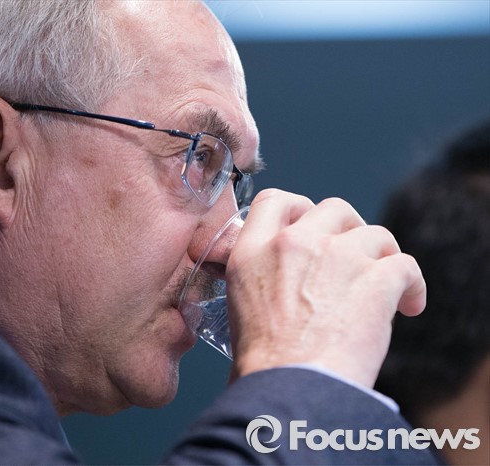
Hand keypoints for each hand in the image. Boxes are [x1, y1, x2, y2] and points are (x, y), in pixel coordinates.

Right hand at [226, 189, 425, 387]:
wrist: (291, 389)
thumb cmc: (264, 366)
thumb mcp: (239, 309)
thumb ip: (260, 283)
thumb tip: (279, 293)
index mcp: (252, 252)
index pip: (274, 201)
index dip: (297, 207)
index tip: (310, 223)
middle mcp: (293, 244)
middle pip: (332, 208)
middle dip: (348, 228)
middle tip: (353, 257)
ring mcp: (336, 256)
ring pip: (374, 234)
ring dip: (382, 257)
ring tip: (386, 287)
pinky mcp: (375, 278)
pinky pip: (406, 265)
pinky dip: (412, 286)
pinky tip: (409, 306)